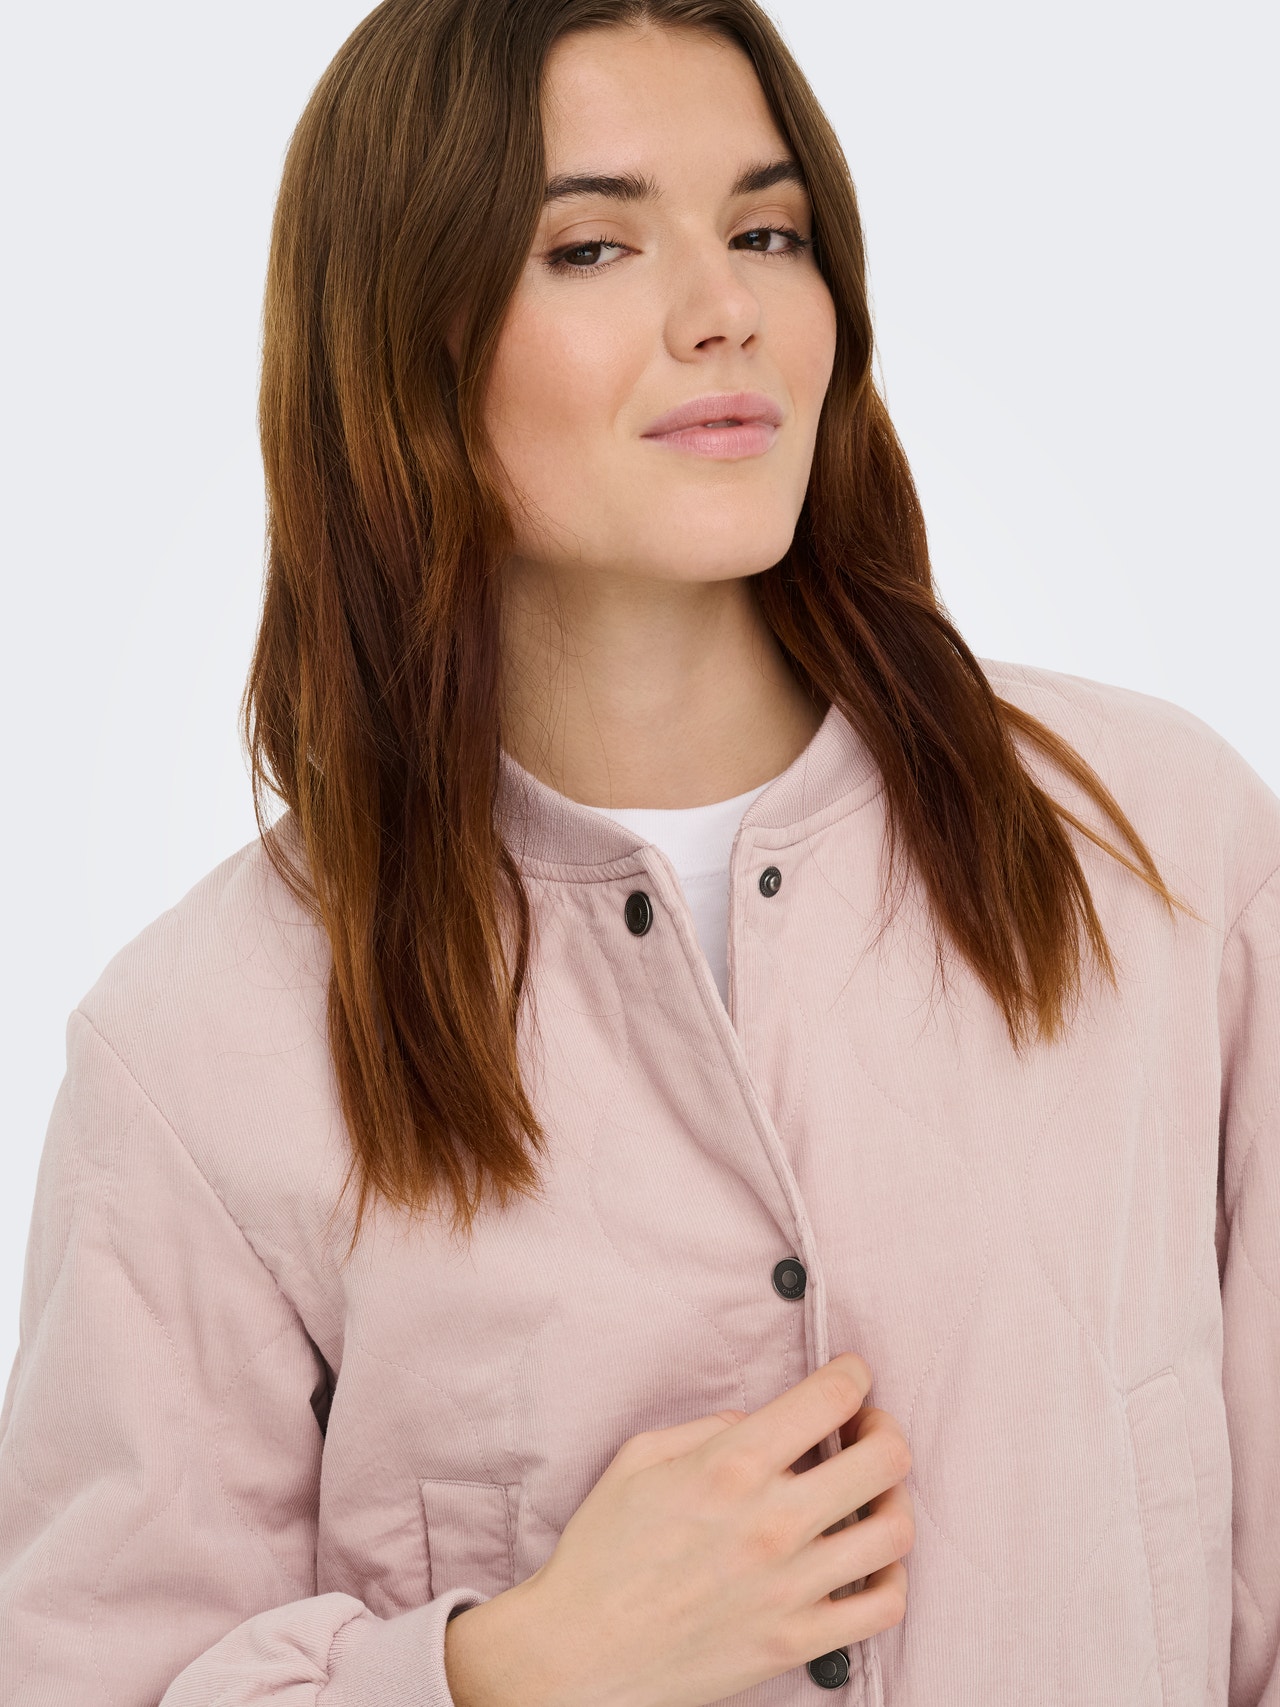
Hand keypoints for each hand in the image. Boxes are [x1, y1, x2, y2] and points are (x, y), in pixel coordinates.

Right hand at [444, 1353, 910, 1706]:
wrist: (579, 1654)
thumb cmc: (601, 1553)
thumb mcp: (638, 1458)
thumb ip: (707, 1425)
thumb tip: (756, 1421)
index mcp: (732, 1465)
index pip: (830, 1399)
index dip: (854, 1375)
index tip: (852, 1376)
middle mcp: (773, 1521)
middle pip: (885, 1459)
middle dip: (883, 1429)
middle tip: (866, 1430)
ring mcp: (792, 1587)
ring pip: (895, 1531)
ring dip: (892, 1500)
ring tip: (870, 1496)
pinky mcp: (798, 1642)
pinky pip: (884, 1607)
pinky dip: (889, 1577)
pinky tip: (865, 1562)